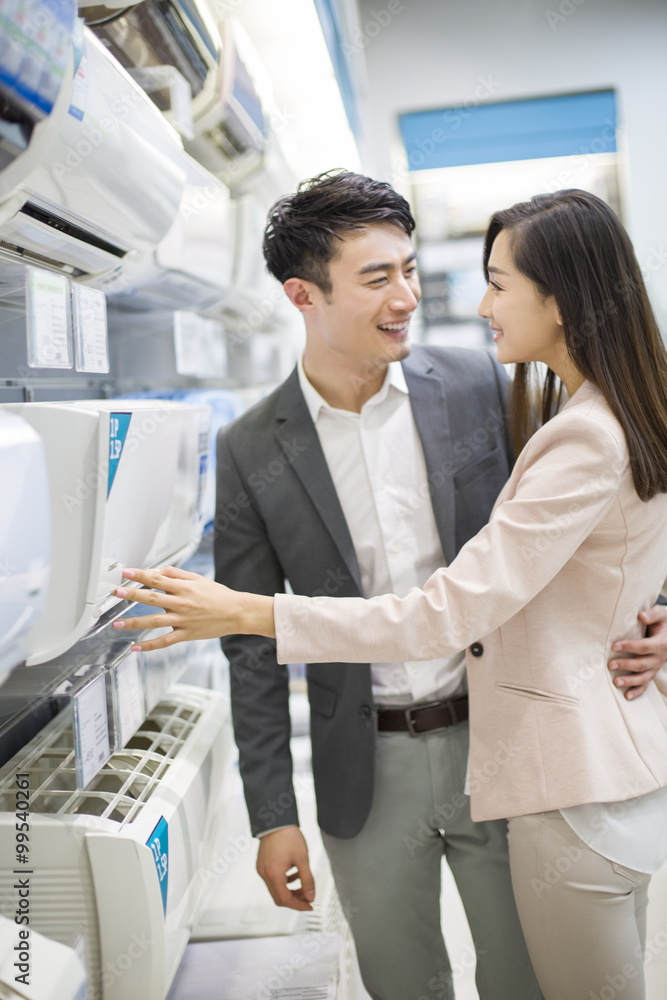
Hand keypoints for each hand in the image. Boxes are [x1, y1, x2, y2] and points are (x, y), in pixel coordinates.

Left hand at [110, 566, 274, 651]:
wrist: (237, 612)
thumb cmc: (218, 595)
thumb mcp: (198, 579)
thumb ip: (177, 574)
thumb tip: (157, 570)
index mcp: (184, 588)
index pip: (158, 579)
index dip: (141, 575)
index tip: (126, 572)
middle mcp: (182, 603)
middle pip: (153, 598)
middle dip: (132, 595)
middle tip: (116, 592)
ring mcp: (183, 621)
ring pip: (154, 622)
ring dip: (134, 623)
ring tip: (117, 623)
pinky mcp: (186, 634)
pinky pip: (165, 641)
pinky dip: (149, 646)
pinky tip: (135, 647)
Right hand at [256, 826, 314, 911]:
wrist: (276, 821)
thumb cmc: (288, 836)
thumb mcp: (302, 859)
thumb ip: (307, 880)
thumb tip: (311, 896)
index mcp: (274, 874)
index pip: (285, 900)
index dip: (299, 906)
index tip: (309, 905)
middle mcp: (265, 874)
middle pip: (279, 898)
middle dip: (295, 900)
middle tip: (307, 898)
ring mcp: (262, 870)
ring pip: (276, 890)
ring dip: (290, 891)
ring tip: (303, 885)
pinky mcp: (262, 865)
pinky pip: (272, 880)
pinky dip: (284, 882)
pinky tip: (294, 874)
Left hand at [608, 605, 666, 699]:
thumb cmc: (663, 621)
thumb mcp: (662, 614)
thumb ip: (653, 614)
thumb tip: (642, 616)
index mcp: (662, 643)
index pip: (644, 647)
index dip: (629, 647)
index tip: (614, 646)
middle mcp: (660, 657)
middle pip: (642, 664)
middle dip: (625, 665)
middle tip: (610, 665)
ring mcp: (656, 666)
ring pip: (644, 677)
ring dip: (630, 681)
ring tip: (615, 682)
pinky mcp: (653, 671)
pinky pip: (646, 684)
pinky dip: (637, 691)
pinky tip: (627, 696)